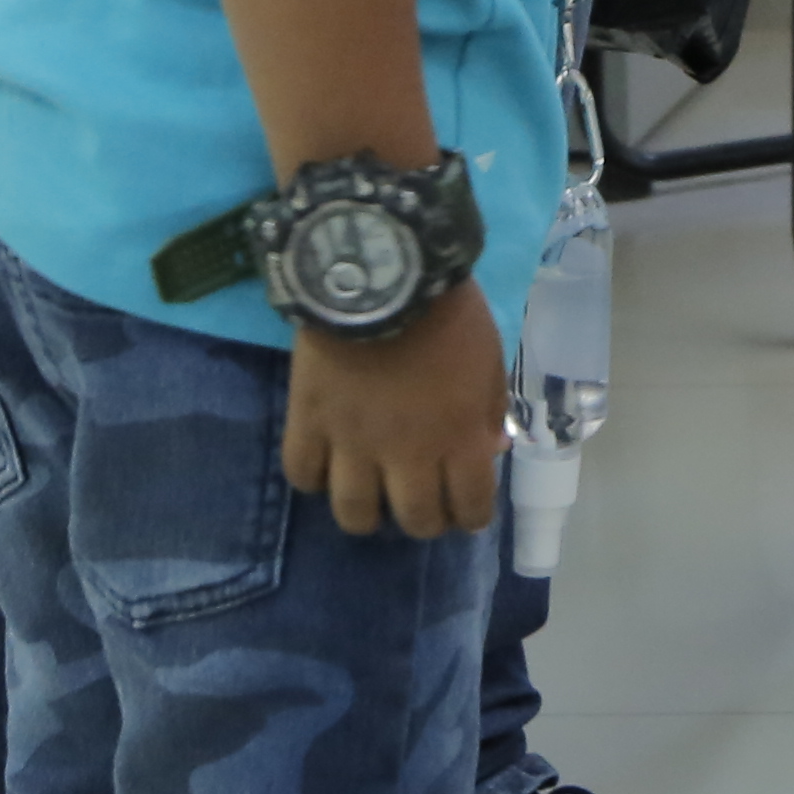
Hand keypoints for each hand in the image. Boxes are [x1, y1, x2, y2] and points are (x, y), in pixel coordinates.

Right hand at [278, 284, 505, 540]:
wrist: (383, 274)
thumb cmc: (448, 314)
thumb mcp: (489, 361)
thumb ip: (489, 413)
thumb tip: (490, 452)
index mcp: (458, 438)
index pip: (470, 507)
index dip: (471, 517)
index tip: (467, 510)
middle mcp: (406, 453)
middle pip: (415, 520)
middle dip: (425, 520)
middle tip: (422, 502)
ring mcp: (352, 442)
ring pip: (354, 513)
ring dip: (368, 514)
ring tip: (372, 497)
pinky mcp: (309, 422)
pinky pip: (302, 473)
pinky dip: (313, 478)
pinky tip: (326, 466)